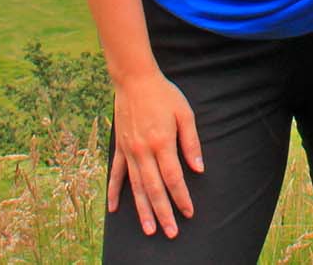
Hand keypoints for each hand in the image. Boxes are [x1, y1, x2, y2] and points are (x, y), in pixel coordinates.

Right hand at [108, 70, 202, 236]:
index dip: (181, 197)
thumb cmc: (163, 95)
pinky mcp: (120, 148)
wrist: (135, 80)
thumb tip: (198, 168)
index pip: (173, 178)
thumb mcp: (185, 113)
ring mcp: (129, 151)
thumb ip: (191, 143)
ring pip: (136, 187)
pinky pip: (117, 174)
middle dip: (163, 212)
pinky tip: (114, 209)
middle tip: (170, 232)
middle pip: (154, 189)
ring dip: (142, 210)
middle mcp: (144, 151)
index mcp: (162, 143)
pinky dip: (114, 192)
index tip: (188, 212)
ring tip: (148, 230)